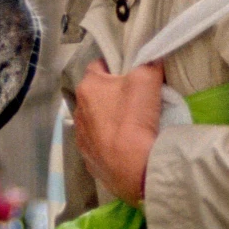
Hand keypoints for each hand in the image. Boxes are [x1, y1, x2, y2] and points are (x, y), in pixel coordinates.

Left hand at [73, 60, 163, 204]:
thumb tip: (151, 62)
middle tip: (135, 98)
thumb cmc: (135, 118)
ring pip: (95, 119)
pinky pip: (98, 143)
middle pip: (96, 94)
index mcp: (87, 88)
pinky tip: (124, 145)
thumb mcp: (147, 79)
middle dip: (112, 93)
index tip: (130, 72)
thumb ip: (148, 65)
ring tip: (130, 125)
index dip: (115, 66)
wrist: (134, 166)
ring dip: (109, 118)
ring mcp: (81, 137)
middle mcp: (78, 111)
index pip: (97, 66)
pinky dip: (109, 141)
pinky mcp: (88, 159)